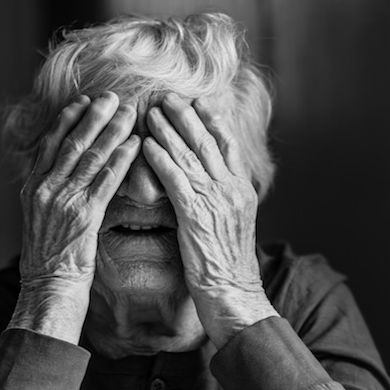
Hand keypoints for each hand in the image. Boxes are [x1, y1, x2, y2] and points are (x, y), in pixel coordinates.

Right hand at [11, 92, 140, 340]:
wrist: (48, 288)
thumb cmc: (49, 258)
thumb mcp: (40, 220)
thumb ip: (50, 194)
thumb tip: (64, 174)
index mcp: (33, 188)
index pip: (51, 144)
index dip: (69, 119)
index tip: (84, 100)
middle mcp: (45, 189)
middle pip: (72, 143)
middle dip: (93, 116)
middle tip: (113, 96)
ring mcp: (63, 201)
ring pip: (90, 158)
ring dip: (111, 131)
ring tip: (129, 113)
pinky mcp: (84, 216)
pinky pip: (106, 181)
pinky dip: (121, 160)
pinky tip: (134, 145)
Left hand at [143, 92, 277, 346]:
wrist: (234, 294)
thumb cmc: (229, 266)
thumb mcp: (234, 227)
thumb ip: (225, 201)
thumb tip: (214, 185)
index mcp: (242, 191)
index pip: (228, 146)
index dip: (213, 121)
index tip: (199, 102)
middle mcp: (232, 190)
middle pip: (209, 143)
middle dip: (188, 116)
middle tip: (169, 96)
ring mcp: (216, 201)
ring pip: (191, 157)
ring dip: (170, 131)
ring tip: (153, 111)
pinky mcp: (197, 216)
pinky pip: (177, 180)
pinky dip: (162, 160)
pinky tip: (148, 145)